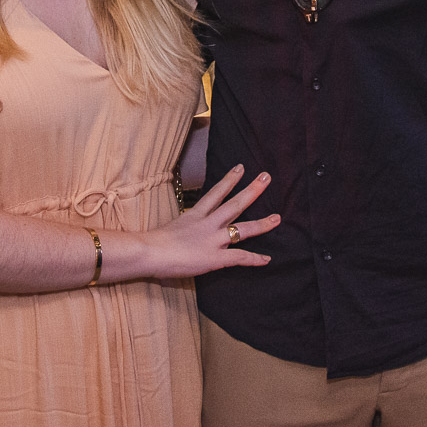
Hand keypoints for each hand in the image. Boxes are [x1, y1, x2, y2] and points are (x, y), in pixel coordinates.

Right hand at [142, 164, 279, 278]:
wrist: (149, 251)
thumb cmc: (152, 243)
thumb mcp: (171, 227)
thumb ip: (183, 227)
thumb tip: (184, 232)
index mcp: (195, 215)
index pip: (215, 193)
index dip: (229, 180)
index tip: (240, 168)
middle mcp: (207, 224)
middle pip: (234, 204)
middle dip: (252, 190)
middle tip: (266, 178)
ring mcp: (213, 240)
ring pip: (242, 229)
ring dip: (262, 224)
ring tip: (277, 218)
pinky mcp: (215, 259)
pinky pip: (239, 258)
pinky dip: (254, 259)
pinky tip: (267, 259)